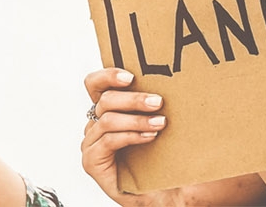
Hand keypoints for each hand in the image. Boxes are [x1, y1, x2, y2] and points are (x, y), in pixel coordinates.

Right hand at [79, 68, 174, 205]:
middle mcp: (95, 125)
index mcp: (106, 111)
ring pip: (107, 120)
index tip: (131, 76)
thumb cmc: (162, 155)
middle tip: (158, 101)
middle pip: (104, 100)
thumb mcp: (157, 121)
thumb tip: (173, 76)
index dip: (108, 75)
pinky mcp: (92, 162)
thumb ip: (153, 101)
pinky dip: (130, 136)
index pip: (95, 84)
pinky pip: (107, 141)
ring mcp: (91, 144)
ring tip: (161, 123)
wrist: (165, 190)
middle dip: (133, 99)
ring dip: (136, 119)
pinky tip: (149, 137)